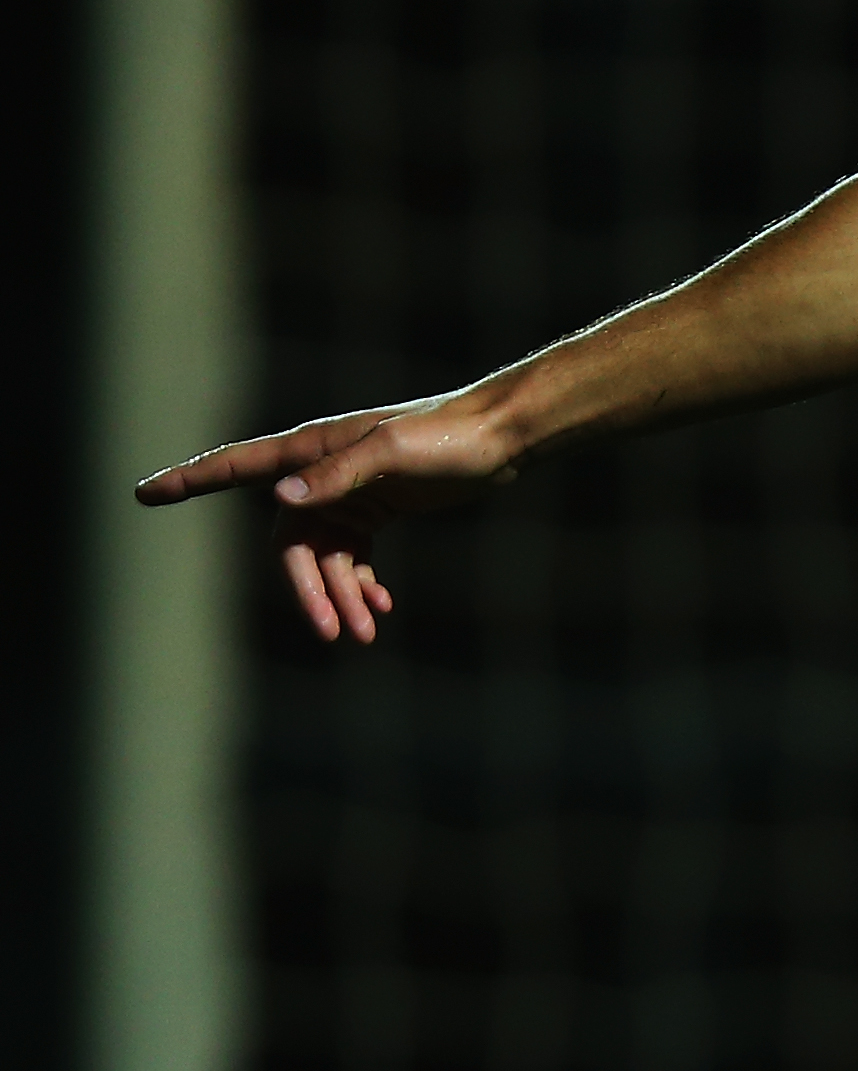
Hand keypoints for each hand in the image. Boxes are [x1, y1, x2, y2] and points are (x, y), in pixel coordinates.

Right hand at [135, 396, 517, 644]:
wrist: (500, 438)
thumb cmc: (447, 437)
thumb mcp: (394, 451)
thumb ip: (340, 475)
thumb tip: (282, 499)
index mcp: (314, 450)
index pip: (238, 466)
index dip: (190, 479)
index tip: (144, 492)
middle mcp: (322, 473)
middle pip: (292, 543)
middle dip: (308, 590)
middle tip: (332, 632)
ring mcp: (349, 493)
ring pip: (324, 559)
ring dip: (339, 597)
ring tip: (366, 633)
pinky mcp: (377, 509)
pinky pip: (351, 558)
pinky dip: (359, 586)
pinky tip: (379, 610)